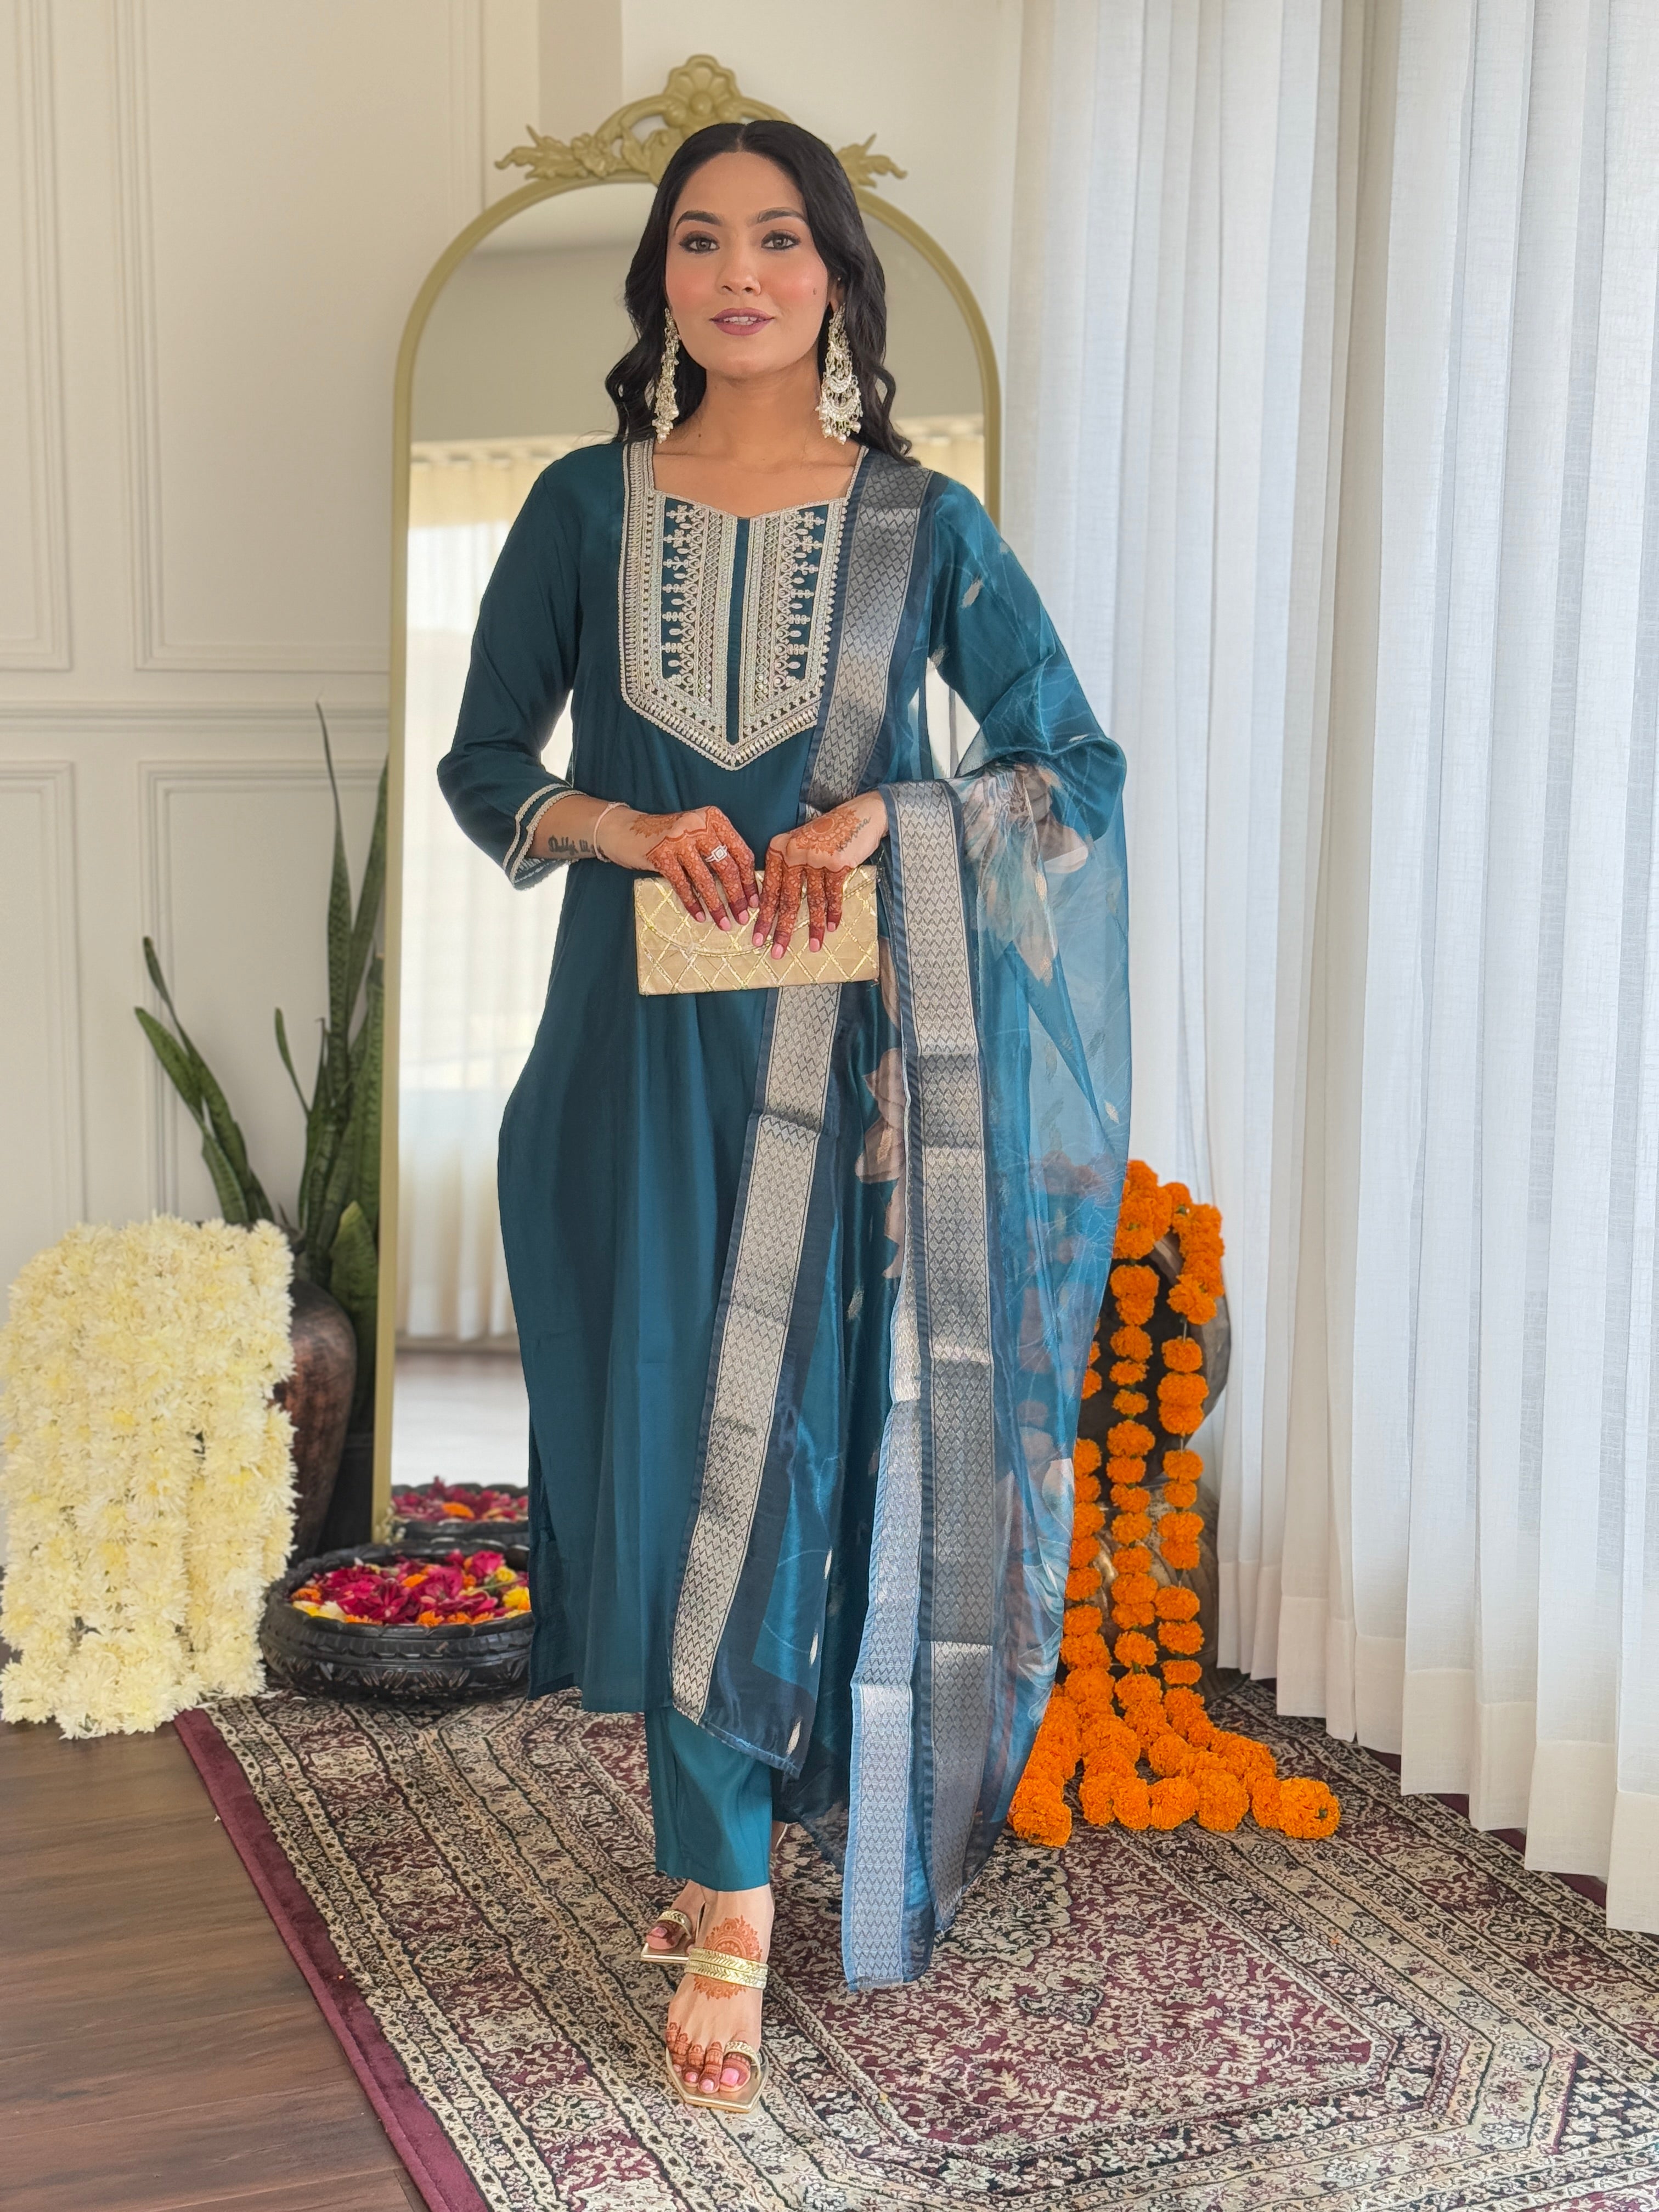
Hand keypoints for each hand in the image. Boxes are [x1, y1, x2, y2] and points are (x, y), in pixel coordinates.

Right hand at [609, 806, 757, 928]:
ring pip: (705, 879)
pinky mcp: (661, 853)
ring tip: (723, 923)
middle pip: (726, 866)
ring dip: (716, 905)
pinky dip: (692, 903)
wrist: (625, 830)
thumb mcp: (696, 834)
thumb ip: (717, 850)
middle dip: (736, 896)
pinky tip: (699, 916)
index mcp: (713, 818)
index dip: (749, 880)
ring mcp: (679, 838)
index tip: (755, 901)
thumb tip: (742, 887)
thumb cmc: (668, 837)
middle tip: (742, 917)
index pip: (741, 852)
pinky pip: (682, 885)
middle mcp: (698, 824)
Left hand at [752, 793, 888, 958]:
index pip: (769, 889)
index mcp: (779, 848)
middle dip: (782, 929)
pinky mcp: (836, 862)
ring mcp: (815, 857)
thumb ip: (788, 868)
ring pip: (812, 901)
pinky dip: (833, 913)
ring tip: (813, 947)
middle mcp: (793, 852)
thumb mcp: (800, 844)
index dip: (764, 916)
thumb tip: (779, 905)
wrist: (860, 815)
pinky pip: (832, 895)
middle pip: (787, 899)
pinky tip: (831, 928)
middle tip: (777, 953)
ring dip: (813, 927)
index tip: (758, 939)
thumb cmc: (828, 832)